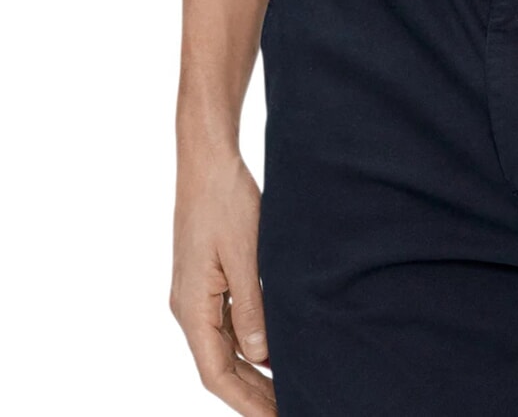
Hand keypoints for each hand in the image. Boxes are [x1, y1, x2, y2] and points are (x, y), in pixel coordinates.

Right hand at [171, 151, 276, 413]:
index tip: (277, 416)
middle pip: (218, 367)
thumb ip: (253, 307)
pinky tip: (274, 351)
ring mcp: (196, 294)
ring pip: (222, 349)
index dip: (246, 400)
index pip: (216, 373)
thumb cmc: (226, 201)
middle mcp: (188, 307)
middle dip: (252, 394)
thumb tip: (262, 356)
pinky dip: (248, 345)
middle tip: (291, 407)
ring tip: (286, 390)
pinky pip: (225, 325)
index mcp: (192, 306)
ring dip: (251, 372)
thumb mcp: (247, 253)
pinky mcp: (207, 280)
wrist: (208, 162)